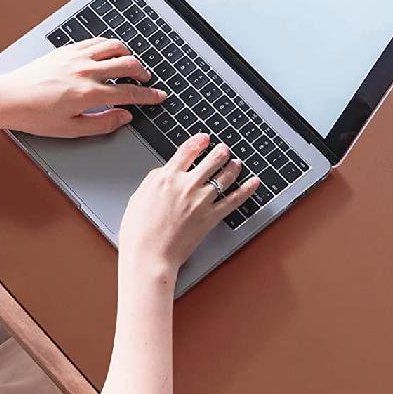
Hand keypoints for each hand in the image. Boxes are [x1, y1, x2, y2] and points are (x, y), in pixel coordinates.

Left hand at [0, 38, 166, 137]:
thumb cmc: (35, 116)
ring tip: (130, 65)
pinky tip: (108, 54)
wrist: (8, 98)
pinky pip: (96, 42)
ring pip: (114, 46)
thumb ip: (103, 123)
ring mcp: (76, 57)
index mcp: (89, 94)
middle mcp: (85, 71)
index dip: (148, 96)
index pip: (129, 92)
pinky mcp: (66, 50)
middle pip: (127, 64)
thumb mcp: (71, 129)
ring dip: (128, 55)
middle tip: (146, 81)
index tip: (159, 97)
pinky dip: (109, 46)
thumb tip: (124, 116)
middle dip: (142, 73)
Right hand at [118, 134, 261, 271]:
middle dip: (220, 152)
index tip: (204, 138)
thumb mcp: (138, 197)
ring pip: (224, 176)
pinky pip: (234, 200)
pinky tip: (254, 182)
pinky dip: (247, 190)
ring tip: (237, 162)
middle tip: (224, 149)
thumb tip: (165, 171)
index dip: (198, 141)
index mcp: (166, 178)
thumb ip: (153, 180)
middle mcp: (186, 185)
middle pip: (211, 160)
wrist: (149, 255)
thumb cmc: (139, 232)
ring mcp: (201, 201)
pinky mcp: (211, 217)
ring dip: (233, 166)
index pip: (187, 151)